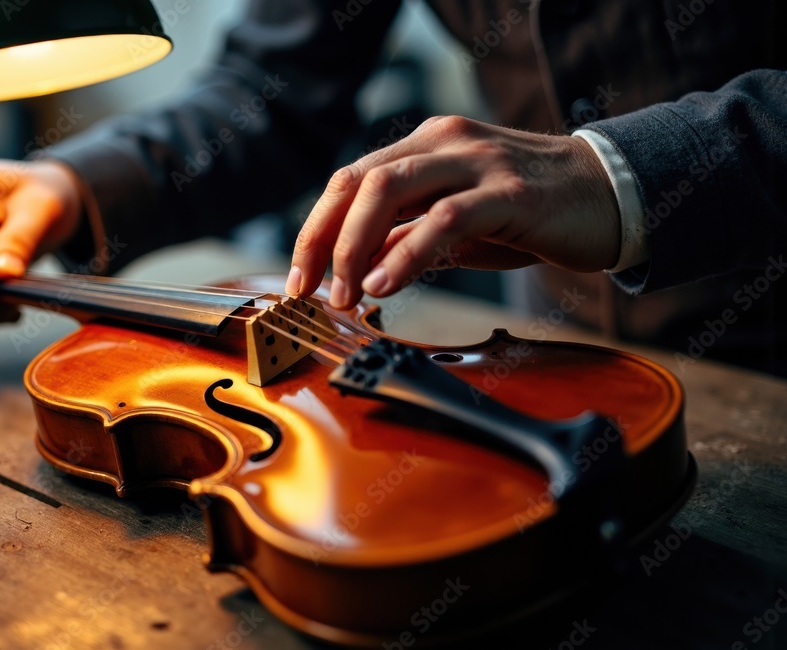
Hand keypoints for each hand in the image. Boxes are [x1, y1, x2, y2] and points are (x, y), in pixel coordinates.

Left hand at [284, 116, 620, 308]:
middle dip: (322, 238)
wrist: (613, 196)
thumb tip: (354, 266)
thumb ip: (407, 237)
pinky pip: (446, 218)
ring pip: (390, 189)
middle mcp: (445, 142)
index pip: (350, 180)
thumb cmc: (530, 213)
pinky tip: (384, 284)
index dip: (315, 228)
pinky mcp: (511, 192)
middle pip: (358, 180)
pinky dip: (406, 252)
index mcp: (426, 146)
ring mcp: (477, 161)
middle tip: (310, 289)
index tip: (300, 276)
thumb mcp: (456, 228)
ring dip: (355, 246)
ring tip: (343, 294)